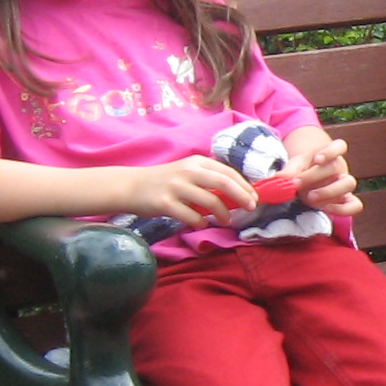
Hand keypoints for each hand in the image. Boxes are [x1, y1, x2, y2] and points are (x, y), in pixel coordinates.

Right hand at [120, 155, 256, 223]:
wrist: (131, 186)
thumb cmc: (164, 181)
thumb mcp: (186, 172)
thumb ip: (208, 179)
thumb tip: (237, 194)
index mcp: (196, 162)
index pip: (228, 172)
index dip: (244, 185)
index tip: (254, 198)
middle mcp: (188, 171)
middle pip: (224, 183)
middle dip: (242, 196)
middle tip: (250, 208)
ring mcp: (176, 187)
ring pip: (210, 200)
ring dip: (223, 213)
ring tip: (225, 220)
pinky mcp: (165, 203)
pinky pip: (191, 216)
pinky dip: (201, 222)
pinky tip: (201, 223)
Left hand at [283, 126, 363, 217]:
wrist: (308, 181)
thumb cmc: (304, 170)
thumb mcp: (296, 166)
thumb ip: (290, 171)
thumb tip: (280, 178)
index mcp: (331, 154)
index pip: (340, 146)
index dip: (330, 152)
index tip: (317, 159)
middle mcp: (340, 168)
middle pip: (336, 167)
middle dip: (314, 176)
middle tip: (297, 184)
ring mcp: (345, 185)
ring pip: (349, 183)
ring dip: (329, 191)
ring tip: (310, 197)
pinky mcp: (347, 201)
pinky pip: (355, 205)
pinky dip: (344, 209)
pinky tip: (327, 209)